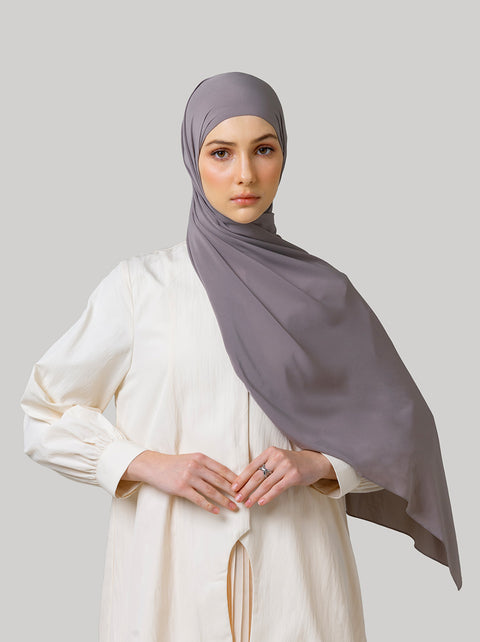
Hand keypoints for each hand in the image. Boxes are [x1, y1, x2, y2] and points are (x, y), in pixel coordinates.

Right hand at [122, 450, 239, 514]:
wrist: (154, 466)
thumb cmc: (175, 463)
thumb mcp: (192, 459)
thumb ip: (206, 465)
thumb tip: (224, 476)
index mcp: (201, 458)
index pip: (222, 469)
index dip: (235, 478)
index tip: (244, 486)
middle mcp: (196, 466)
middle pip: (219, 480)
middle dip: (233, 491)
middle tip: (243, 499)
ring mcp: (189, 477)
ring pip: (211, 491)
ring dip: (224, 500)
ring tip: (233, 507)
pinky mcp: (181, 488)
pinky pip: (198, 499)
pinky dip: (209, 506)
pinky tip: (216, 511)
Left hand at [230, 446, 335, 507]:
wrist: (313, 462)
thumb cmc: (292, 462)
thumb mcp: (277, 459)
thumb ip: (264, 465)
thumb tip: (245, 480)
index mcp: (270, 451)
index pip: (252, 466)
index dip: (242, 478)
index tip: (233, 488)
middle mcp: (277, 457)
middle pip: (257, 475)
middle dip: (245, 488)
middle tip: (237, 498)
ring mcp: (286, 466)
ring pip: (265, 484)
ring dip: (254, 495)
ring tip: (247, 503)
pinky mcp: (293, 476)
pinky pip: (277, 488)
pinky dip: (268, 496)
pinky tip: (260, 502)